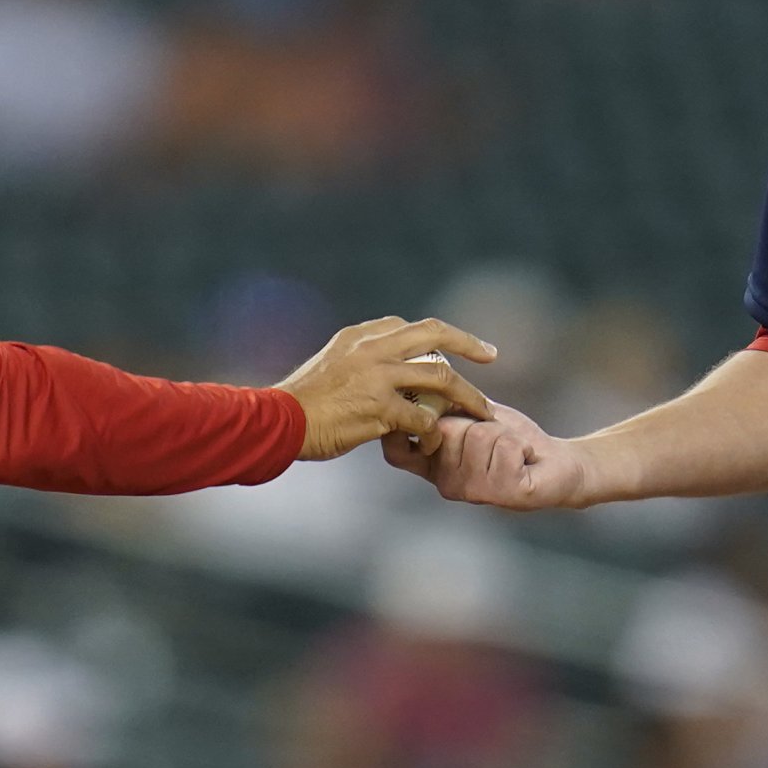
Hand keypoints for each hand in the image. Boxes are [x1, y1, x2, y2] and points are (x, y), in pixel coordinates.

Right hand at [279, 318, 496, 460]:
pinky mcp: (380, 408)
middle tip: (491, 354)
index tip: (453, 346)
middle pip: (434, 335)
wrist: (276, 420)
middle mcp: (372, 349)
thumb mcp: (328, 364)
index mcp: (359, 336)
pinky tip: (437, 441)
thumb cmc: (300, 401)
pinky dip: (435, 431)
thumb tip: (378, 368)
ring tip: (482, 410)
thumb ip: (356, 361)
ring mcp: (378, 377)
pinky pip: (424, 417)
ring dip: (467, 395)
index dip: (436, 336)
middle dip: (468, 343)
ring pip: (440, 376)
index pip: (408, 326)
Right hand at [383, 401, 597, 510]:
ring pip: (477, 436)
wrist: (555, 462)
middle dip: (476, 421)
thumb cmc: (510, 439)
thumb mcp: (471, 416)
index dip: (401, 427)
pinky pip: (504, 446)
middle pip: (445, 429)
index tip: (420, 411)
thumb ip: (445, 405)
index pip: (395, 452)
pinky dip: (520, 443)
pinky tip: (524, 460)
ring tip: (510, 449)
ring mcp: (473, 492)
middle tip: (492, 437)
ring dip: (502, 433)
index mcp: (432, 467)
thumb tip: (421, 381)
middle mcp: (446, 484)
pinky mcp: (502, 493)